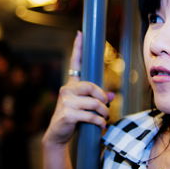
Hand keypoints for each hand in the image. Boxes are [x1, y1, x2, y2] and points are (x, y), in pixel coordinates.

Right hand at [42, 31, 113, 147]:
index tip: (80, 33)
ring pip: (93, 102)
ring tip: (103, 119)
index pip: (74, 64)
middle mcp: (66, 90)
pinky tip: (99, 126)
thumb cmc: (73, 120)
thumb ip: (97, 99)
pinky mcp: (67, 114)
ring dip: (103, 112)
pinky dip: (99, 122)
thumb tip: (111, 96)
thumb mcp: (86, 108)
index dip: (78, 48)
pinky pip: (91, 115)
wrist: (58, 135)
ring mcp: (65, 101)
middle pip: (91, 87)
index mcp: (71, 86)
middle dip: (102, 98)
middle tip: (105, 107)